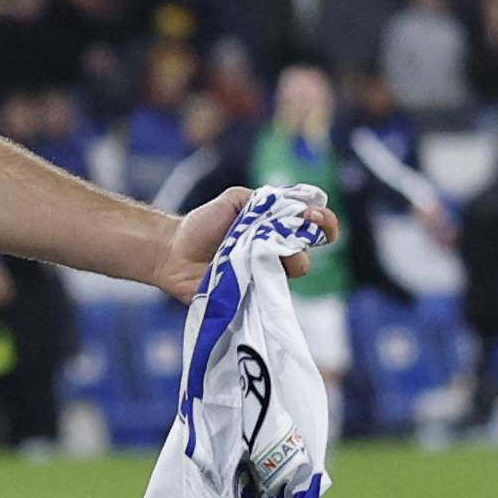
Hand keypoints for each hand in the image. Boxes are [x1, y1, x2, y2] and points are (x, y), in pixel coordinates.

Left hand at [150, 185, 341, 302]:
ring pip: (286, 279)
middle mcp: (276, 258)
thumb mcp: (233, 200)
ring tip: (248, 253)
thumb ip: (261, 199)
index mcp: (278, 233)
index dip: (325, 223)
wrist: (173, 251)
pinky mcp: (249, 298)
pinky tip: (246, 274)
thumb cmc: (202, 225)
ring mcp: (264, 280)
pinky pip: (266, 297)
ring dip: (273, 263)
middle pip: (305, 259)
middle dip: (297, 247)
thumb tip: (289, 205)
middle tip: (278, 238)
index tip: (312, 214)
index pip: (317, 230)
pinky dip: (260, 284)